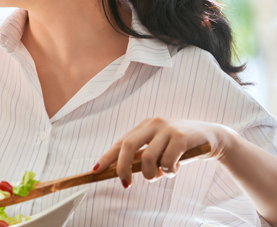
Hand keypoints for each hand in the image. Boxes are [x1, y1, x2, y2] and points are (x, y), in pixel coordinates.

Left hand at [93, 117, 236, 187]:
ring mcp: (167, 129)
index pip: (120, 142)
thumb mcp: (160, 149)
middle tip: (125, 184)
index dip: (107, 157)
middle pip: (128, 146)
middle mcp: (153, 124)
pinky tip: (175, 169)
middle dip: (122, 168)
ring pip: (148, 158)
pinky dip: (168, 172)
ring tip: (161, 175)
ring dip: (152, 174)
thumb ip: (144, 157)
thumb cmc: (181, 147)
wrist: (213, 138)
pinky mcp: (181, 137)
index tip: (96, 171)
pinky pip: (166, 162)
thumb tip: (123, 173)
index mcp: (145, 126)